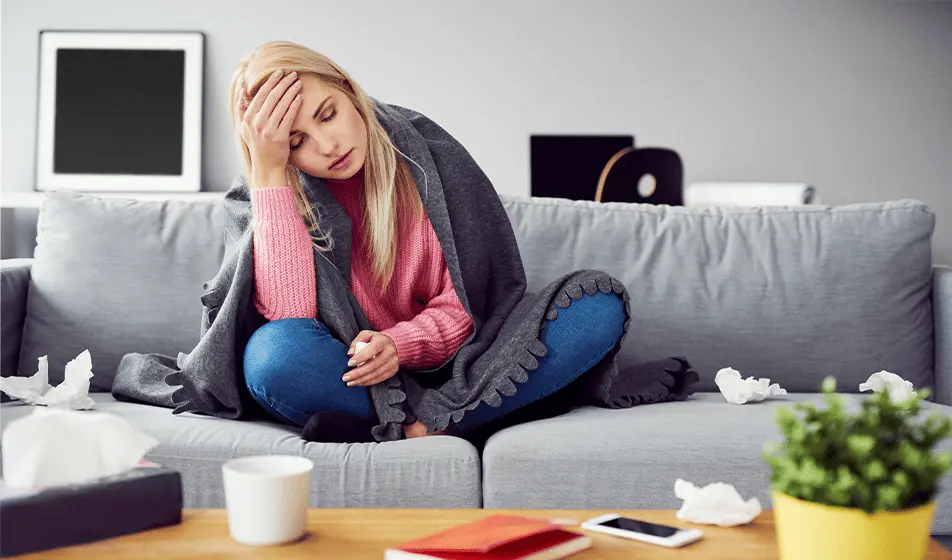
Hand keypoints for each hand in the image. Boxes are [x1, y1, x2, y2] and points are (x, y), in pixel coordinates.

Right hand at [235, 69, 303, 186]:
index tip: (279, 73)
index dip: (270, 82)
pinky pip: (288, 116)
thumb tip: (241, 95)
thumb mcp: (244, 130)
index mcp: (247, 118)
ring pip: (281, 104)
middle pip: (272, 96)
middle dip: (283, 82)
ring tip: (298, 83)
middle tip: (292, 74)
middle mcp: (256, 123)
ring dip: (291, 91)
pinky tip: (299, 97)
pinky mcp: (280, 136)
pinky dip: (294, 105)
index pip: (260, 95)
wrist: (266, 166)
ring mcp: (268, 130)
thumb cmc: (257, 146)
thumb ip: (241, 112)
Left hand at [342, 331, 398, 386]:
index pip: (372, 350)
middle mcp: (390, 352)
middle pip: (373, 365)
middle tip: (346, 377)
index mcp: (383, 341)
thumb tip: (350, 354)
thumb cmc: (376, 340)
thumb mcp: (366, 335)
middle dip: (358, 373)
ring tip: (350, 382)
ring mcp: (393, 362)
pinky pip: (380, 378)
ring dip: (361, 380)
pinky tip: (359, 383)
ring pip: (376, 374)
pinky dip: (368, 382)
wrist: (393, 344)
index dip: (360, 358)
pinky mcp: (393, 370)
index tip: (349, 364)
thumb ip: (356, 342)